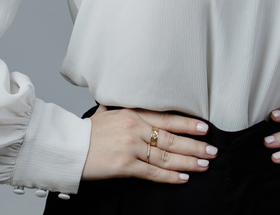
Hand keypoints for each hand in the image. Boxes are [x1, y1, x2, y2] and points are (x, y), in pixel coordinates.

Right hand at [81, 105, 217, 183]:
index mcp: (133, 113)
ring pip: (167, 156)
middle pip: (172, 138)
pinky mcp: (125, 165)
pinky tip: (183, 178)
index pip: (168, 117)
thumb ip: (116, 108)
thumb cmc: (85, 131)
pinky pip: (153, 172)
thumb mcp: (104, 112)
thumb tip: (115, 102)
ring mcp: (131, 147)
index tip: (205, 128)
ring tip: (204, 165)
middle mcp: (135, 128)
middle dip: (195, 146)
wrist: (67, 146)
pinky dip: (170, 176)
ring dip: (188, 162)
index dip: (188, 123)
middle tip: (212, 151)